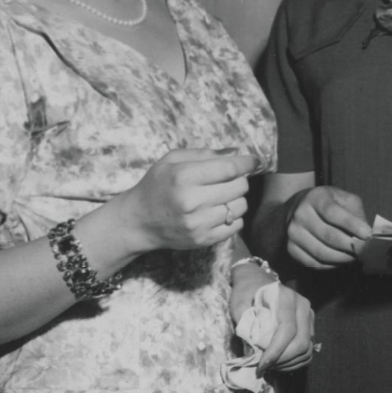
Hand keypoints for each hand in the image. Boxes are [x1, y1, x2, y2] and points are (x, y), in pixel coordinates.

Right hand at [116, 149, 257, 254]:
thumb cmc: (157, 185)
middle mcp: (192, 202)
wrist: (138, 221)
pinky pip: (236, 226)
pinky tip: (219, 211)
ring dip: (236, 198)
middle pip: (239, 187)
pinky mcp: (202, 240)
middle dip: (239, 179)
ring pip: (241, 206)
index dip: (247, 163)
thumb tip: (237, 152)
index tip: (253, 161)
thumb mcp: (172, 160)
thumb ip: (205, 153)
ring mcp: (198, 224)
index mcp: (184, 177)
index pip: (229, 168)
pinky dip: (234, 217)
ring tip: (221, 196)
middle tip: (228, 179)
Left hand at [229, 265, 314, 374]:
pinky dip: (295, 362)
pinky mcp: (309, 324)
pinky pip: (308, 350)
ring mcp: (308, 315)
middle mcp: (302, 305)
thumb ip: (245, 328)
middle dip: (282, 361)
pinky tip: (279, 363)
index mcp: (286, 297)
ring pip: (306, 349)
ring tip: (270, 365)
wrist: (256, 281)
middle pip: (301, 342)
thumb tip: (253, 356)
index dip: (276, 352)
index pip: (287, 330)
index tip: (261, 366)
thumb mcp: (239, 306)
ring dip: (288, 364)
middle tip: (264, 368)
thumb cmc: (246, 293)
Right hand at [284, 186, 372, 268]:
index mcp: (315, 197)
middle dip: (351, 246)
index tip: (367, 235)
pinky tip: (340, 260)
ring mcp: (293, 233)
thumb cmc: (327, 203)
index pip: (333, 213)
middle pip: (329, 236)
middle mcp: (300, 214)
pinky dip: (331, 265)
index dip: (352, 225)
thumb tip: (367, 234)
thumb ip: (356, 213)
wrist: (297, 208)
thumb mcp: (343, 199)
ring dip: (343, 258)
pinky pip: (314, 263)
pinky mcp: (291, 249)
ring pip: (322, 253)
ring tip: (355, 256)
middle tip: (365, 250)